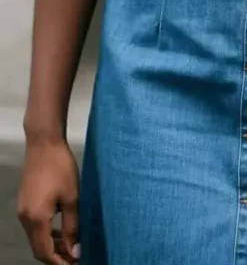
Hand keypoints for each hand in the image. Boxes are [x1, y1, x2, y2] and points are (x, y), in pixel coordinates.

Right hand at [18, 139, 80, 262]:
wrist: (44, 143)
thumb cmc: (61, 168)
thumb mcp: (72, 198)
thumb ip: (73, 227)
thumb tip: (75, 251)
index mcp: (36, 219)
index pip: (44, 252)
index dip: (59, 262)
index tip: (75, 263)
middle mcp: (25, 218)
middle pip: (38, 247)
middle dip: (55, 255)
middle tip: (75, 256)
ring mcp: (22, 210)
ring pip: (35, 237)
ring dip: (51, 244)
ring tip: (71, 245)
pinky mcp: (25, 202)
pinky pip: (34, 225)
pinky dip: (46, 232)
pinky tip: (60, 229)